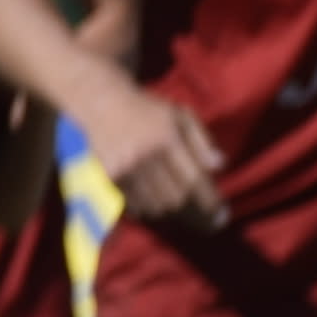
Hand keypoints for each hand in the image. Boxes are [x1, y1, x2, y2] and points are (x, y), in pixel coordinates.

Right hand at [92, 85, 229, 223]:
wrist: (96, 101)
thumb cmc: (144, 109)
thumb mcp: (179, 115)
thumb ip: (201, 140)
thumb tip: (219, 166)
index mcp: (167, 138)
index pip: (193, 179)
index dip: (209, 201)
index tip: (220, 215)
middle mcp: (145, 156)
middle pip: (174, 198)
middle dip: (188, 206)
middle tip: (196, 210)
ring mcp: (123, 168)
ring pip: (153, 205)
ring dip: (165, 207)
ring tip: (171, 202)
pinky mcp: (106, 177)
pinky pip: (131, 203)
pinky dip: (143, 207)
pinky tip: (148, 202)